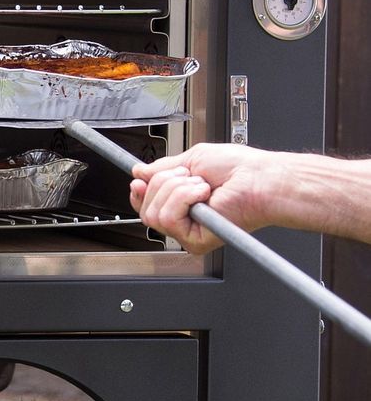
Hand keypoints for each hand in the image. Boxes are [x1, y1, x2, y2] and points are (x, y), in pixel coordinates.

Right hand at [129, 144, 276, 253]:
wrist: (260, 178)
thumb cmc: (240, 168)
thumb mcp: (192, 159)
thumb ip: (162, 168)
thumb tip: (140, 172)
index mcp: (182, 202)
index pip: (146, 205)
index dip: (139, 192)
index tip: (139, 180)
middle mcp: (184, 220)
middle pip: (146, 208)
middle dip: (164, 182)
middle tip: (190, 176)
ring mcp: (189, 232)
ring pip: (154, 213)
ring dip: (177, 189)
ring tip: (202, 185)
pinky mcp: (195, 240)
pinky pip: (169, 218)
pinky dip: (184, 198)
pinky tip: (204, 194)